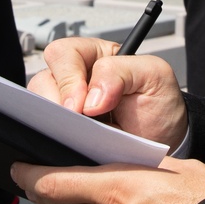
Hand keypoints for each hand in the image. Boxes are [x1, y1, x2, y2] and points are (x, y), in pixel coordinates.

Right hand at [28, 37, 187, 150]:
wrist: (166, 141)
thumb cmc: (160, 104)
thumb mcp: (154, 75)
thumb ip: (121, 71)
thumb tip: (89, 98)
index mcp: (94, 56)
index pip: (63, 54)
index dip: (67, 79)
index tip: (81, 106)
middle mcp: (74, 79)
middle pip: (43, 81)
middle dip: (55, 105)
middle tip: (75, 125)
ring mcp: (65, 107)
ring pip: (37, 109)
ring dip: (53, 125)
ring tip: (76, 138)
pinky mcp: (63, 134)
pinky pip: (45, 135)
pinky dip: (53, 142)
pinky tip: (71, 149)